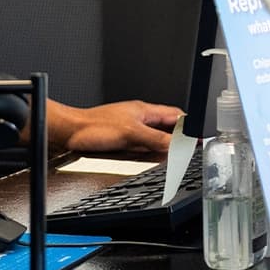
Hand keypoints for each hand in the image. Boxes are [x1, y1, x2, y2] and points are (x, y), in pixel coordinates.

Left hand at [47, 99, 182, 153]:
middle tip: (189, 148)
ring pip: (153, 137)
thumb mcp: (131, 134)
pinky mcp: (120, 140)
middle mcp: (138, 118)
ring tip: (175, 155)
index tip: (198, 136)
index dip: (188, 126)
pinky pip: (142, 146)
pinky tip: (151, 159)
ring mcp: (129, 129)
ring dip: (164, 146)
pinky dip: (150, 152)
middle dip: (178, 137)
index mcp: (144, 110)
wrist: (70, 133)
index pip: (174, 115)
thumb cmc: (93, 127)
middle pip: (166, 127)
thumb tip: (177, 144)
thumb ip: (155, 139)